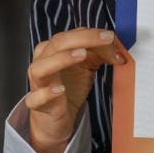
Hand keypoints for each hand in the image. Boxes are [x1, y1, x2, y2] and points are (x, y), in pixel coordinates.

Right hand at [25, 28, 125, 152]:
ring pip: (40, 68)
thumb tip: (118, 51)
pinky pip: (35, 98)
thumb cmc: (68, 87)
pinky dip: (46, 93)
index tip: (110, 36)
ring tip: (81, 55)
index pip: (70, 35)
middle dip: (83, 39)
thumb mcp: (87, 67)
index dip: (91, 34)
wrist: (55, 118)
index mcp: (53, 50)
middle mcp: (42, 63)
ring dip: (61, 59)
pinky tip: (60, 89)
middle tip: (105, 40)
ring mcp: (38, 84)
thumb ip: (100, 54)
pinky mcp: (37, 105)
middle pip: (57, 44)